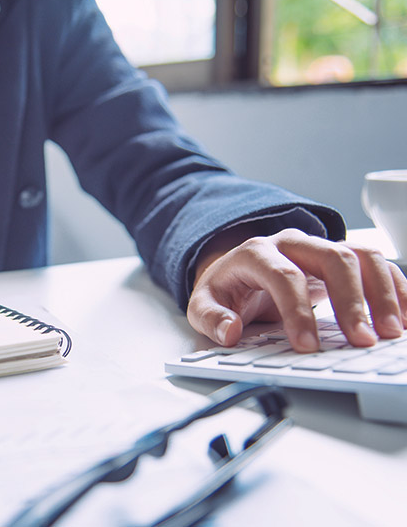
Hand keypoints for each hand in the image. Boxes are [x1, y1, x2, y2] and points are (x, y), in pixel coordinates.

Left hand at [187, 228, 406, 351]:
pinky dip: (395, 287)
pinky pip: (376, 264)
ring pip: (361, 256)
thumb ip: (210, 318)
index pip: (283, 276)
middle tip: (362, 340)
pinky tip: (404, 317)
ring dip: (382, 293)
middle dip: (351, 301)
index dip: (298, 311)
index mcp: (256, 253)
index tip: (308, 346)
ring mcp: (319, 247)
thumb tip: (229, 331)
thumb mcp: (203, 304)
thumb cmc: (225, 290)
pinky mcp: (340, 258)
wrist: (237, 271)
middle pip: (332, 259)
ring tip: (391, 332)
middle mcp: (291, 243)